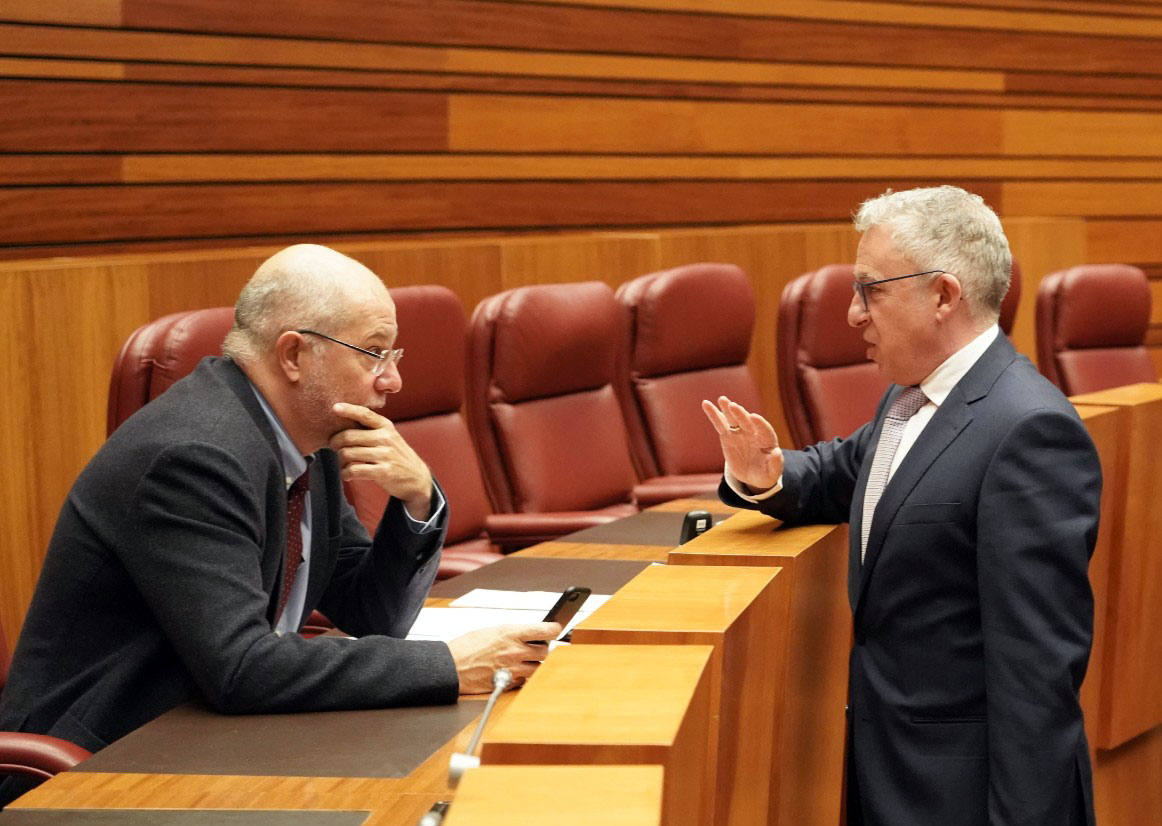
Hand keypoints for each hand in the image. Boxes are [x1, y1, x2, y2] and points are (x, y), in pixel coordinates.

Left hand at [329, 403, 433, 519]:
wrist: (416, 478)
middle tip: (334, 447)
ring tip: (343, 464)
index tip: (334, 408)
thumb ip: (370, 429)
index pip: (364, 414)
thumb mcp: (389, 437)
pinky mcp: (383, 472)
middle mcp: (386, 438)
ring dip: (340, 461)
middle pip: (348, 436)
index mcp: (386, 426)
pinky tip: (347, 474)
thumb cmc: (395, 456)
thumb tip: (341, 424)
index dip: (348, 410)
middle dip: (335, 442)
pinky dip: (345, 473)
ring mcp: (385, 455)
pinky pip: (354, 470)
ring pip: (348, 453)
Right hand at [446, 623, 562, 693]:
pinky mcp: (509, 683)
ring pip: (538, 667)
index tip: (557, 628)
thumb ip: (511, 633)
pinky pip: (525, 681)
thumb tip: (527, 634)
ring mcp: (513, 669)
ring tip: (523, 660)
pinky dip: (523, 677)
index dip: (554, 629)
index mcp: (511, 633)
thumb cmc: (465, 648)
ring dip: (534, 664)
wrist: (451, 667)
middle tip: (535, 646)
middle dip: (542, 649)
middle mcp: (515, 651)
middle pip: (545, 651)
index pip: (545, 630)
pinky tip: (513, 671)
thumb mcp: (490, 631)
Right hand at [701, 395, 783, 491]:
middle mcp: (754, 432)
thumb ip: (775, 464)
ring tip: (722, 399)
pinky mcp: (728, 436)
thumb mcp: (772, 473)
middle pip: (747, 421)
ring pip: (733, 419)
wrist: (753, 475)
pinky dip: (714, 414)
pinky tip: (706, 404)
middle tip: (733, 406)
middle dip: (740, 414)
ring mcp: (740, 433)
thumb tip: (777, 453)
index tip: (753, 417)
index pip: (765, 430)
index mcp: (767, 440)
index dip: (760, 423)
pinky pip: (720, 424)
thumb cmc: (765, 474)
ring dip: (727, 409)